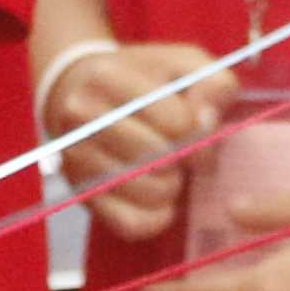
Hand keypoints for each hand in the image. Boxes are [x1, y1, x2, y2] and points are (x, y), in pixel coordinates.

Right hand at [38, 38, 230, 243]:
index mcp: (107, 79)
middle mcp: (82, 119)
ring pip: (150, 192)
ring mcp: (77, 159)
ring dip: (173, 187)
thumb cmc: (144, 80)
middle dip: (185, 159)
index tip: (192, 125)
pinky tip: (160, 198)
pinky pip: (133, 224)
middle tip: (180, 149)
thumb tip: (206, 123)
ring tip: (168, 169)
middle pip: (162, 159)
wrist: (79, 92)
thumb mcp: (184, 66)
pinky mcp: (83, 195)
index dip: (198, 130)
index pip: (176, 122)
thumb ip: (212, 85)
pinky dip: (157, 217)